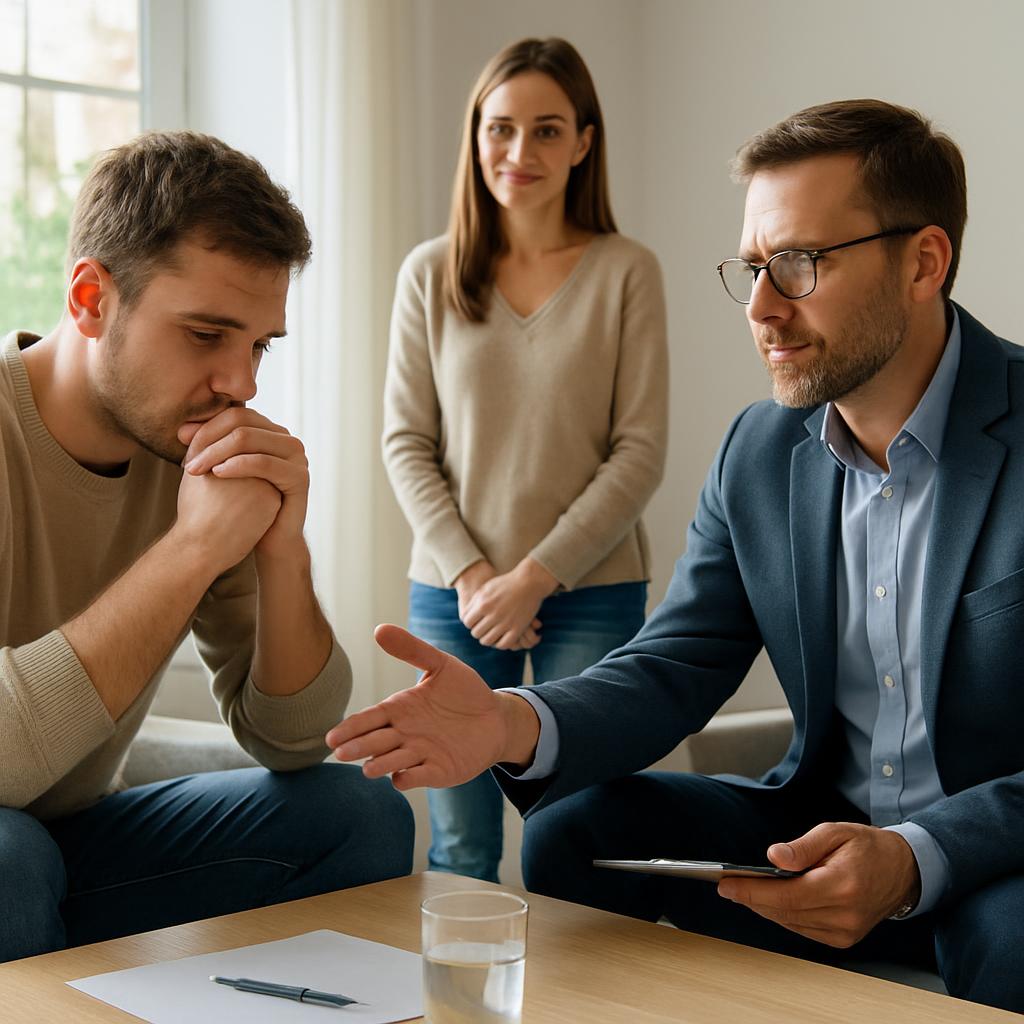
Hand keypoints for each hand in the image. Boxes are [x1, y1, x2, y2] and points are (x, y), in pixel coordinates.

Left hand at [178, 407, 309, 558]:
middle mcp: (286, 440)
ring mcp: (296, 457)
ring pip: (249, 438)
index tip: (180, 439)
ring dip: (217, 451)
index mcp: (270, 434)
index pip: (236, 414)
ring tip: (195, 470)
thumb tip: (181, 429)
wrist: (268, 541)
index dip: (206, 425)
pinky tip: (217, 474)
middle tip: (187, 460)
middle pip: (242, 422)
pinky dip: (237, 465)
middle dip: (208, 438)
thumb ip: (207, 450)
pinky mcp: (299, 477)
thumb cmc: (242, 508)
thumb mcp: (220, 472)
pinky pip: (264, 462)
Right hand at [325, 624, 539, 789]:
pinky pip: (419, 776)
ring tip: (368, 767)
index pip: (368, 719)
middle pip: (375, 742)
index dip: (350, 728)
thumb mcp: (440, 664)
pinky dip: (409, 778)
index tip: (331, 737)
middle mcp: (404, 734)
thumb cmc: (464, 691)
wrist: (496, 717)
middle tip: (341, 752)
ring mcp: (420, 754)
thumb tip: (379, 629)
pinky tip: (400, 777)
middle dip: (358, 747)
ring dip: (380, 764)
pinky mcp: (439, 771)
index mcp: (400, 709)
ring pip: (392, 761)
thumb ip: (411, 649)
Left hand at [461, 558, 555, 649]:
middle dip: (478, 631)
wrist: (529, 582)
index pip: (467, 622)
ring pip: (488, 641)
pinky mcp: (518, 628)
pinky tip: (500, 637)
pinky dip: (500, 643)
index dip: (470, 622)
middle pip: (476, 633)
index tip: (476, 621)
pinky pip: (503, 644)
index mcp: (483, 604)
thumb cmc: (506, 583)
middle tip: (483, 627)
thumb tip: (465, 618)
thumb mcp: (486, 589)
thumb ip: (474, 603)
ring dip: (487, 638)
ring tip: (491, 633)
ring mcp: (506, 623)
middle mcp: (493, 615)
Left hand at [717, 822, 921, 947]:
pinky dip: (784, 915)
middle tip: (726, 887)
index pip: (787, 895)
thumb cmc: (867, 847)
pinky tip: (769, 901)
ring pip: (791, 922)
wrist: (903, 871)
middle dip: (752, 898)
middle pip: (785, 911)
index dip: (753, 891)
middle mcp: (844, 914)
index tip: (726, 884)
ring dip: (765, 908)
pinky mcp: (844, 939)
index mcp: (842, 885)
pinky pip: (803, 928)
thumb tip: (773, 857)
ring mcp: (845, 931)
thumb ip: (802, 846)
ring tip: (742, 891)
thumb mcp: (835, 832)